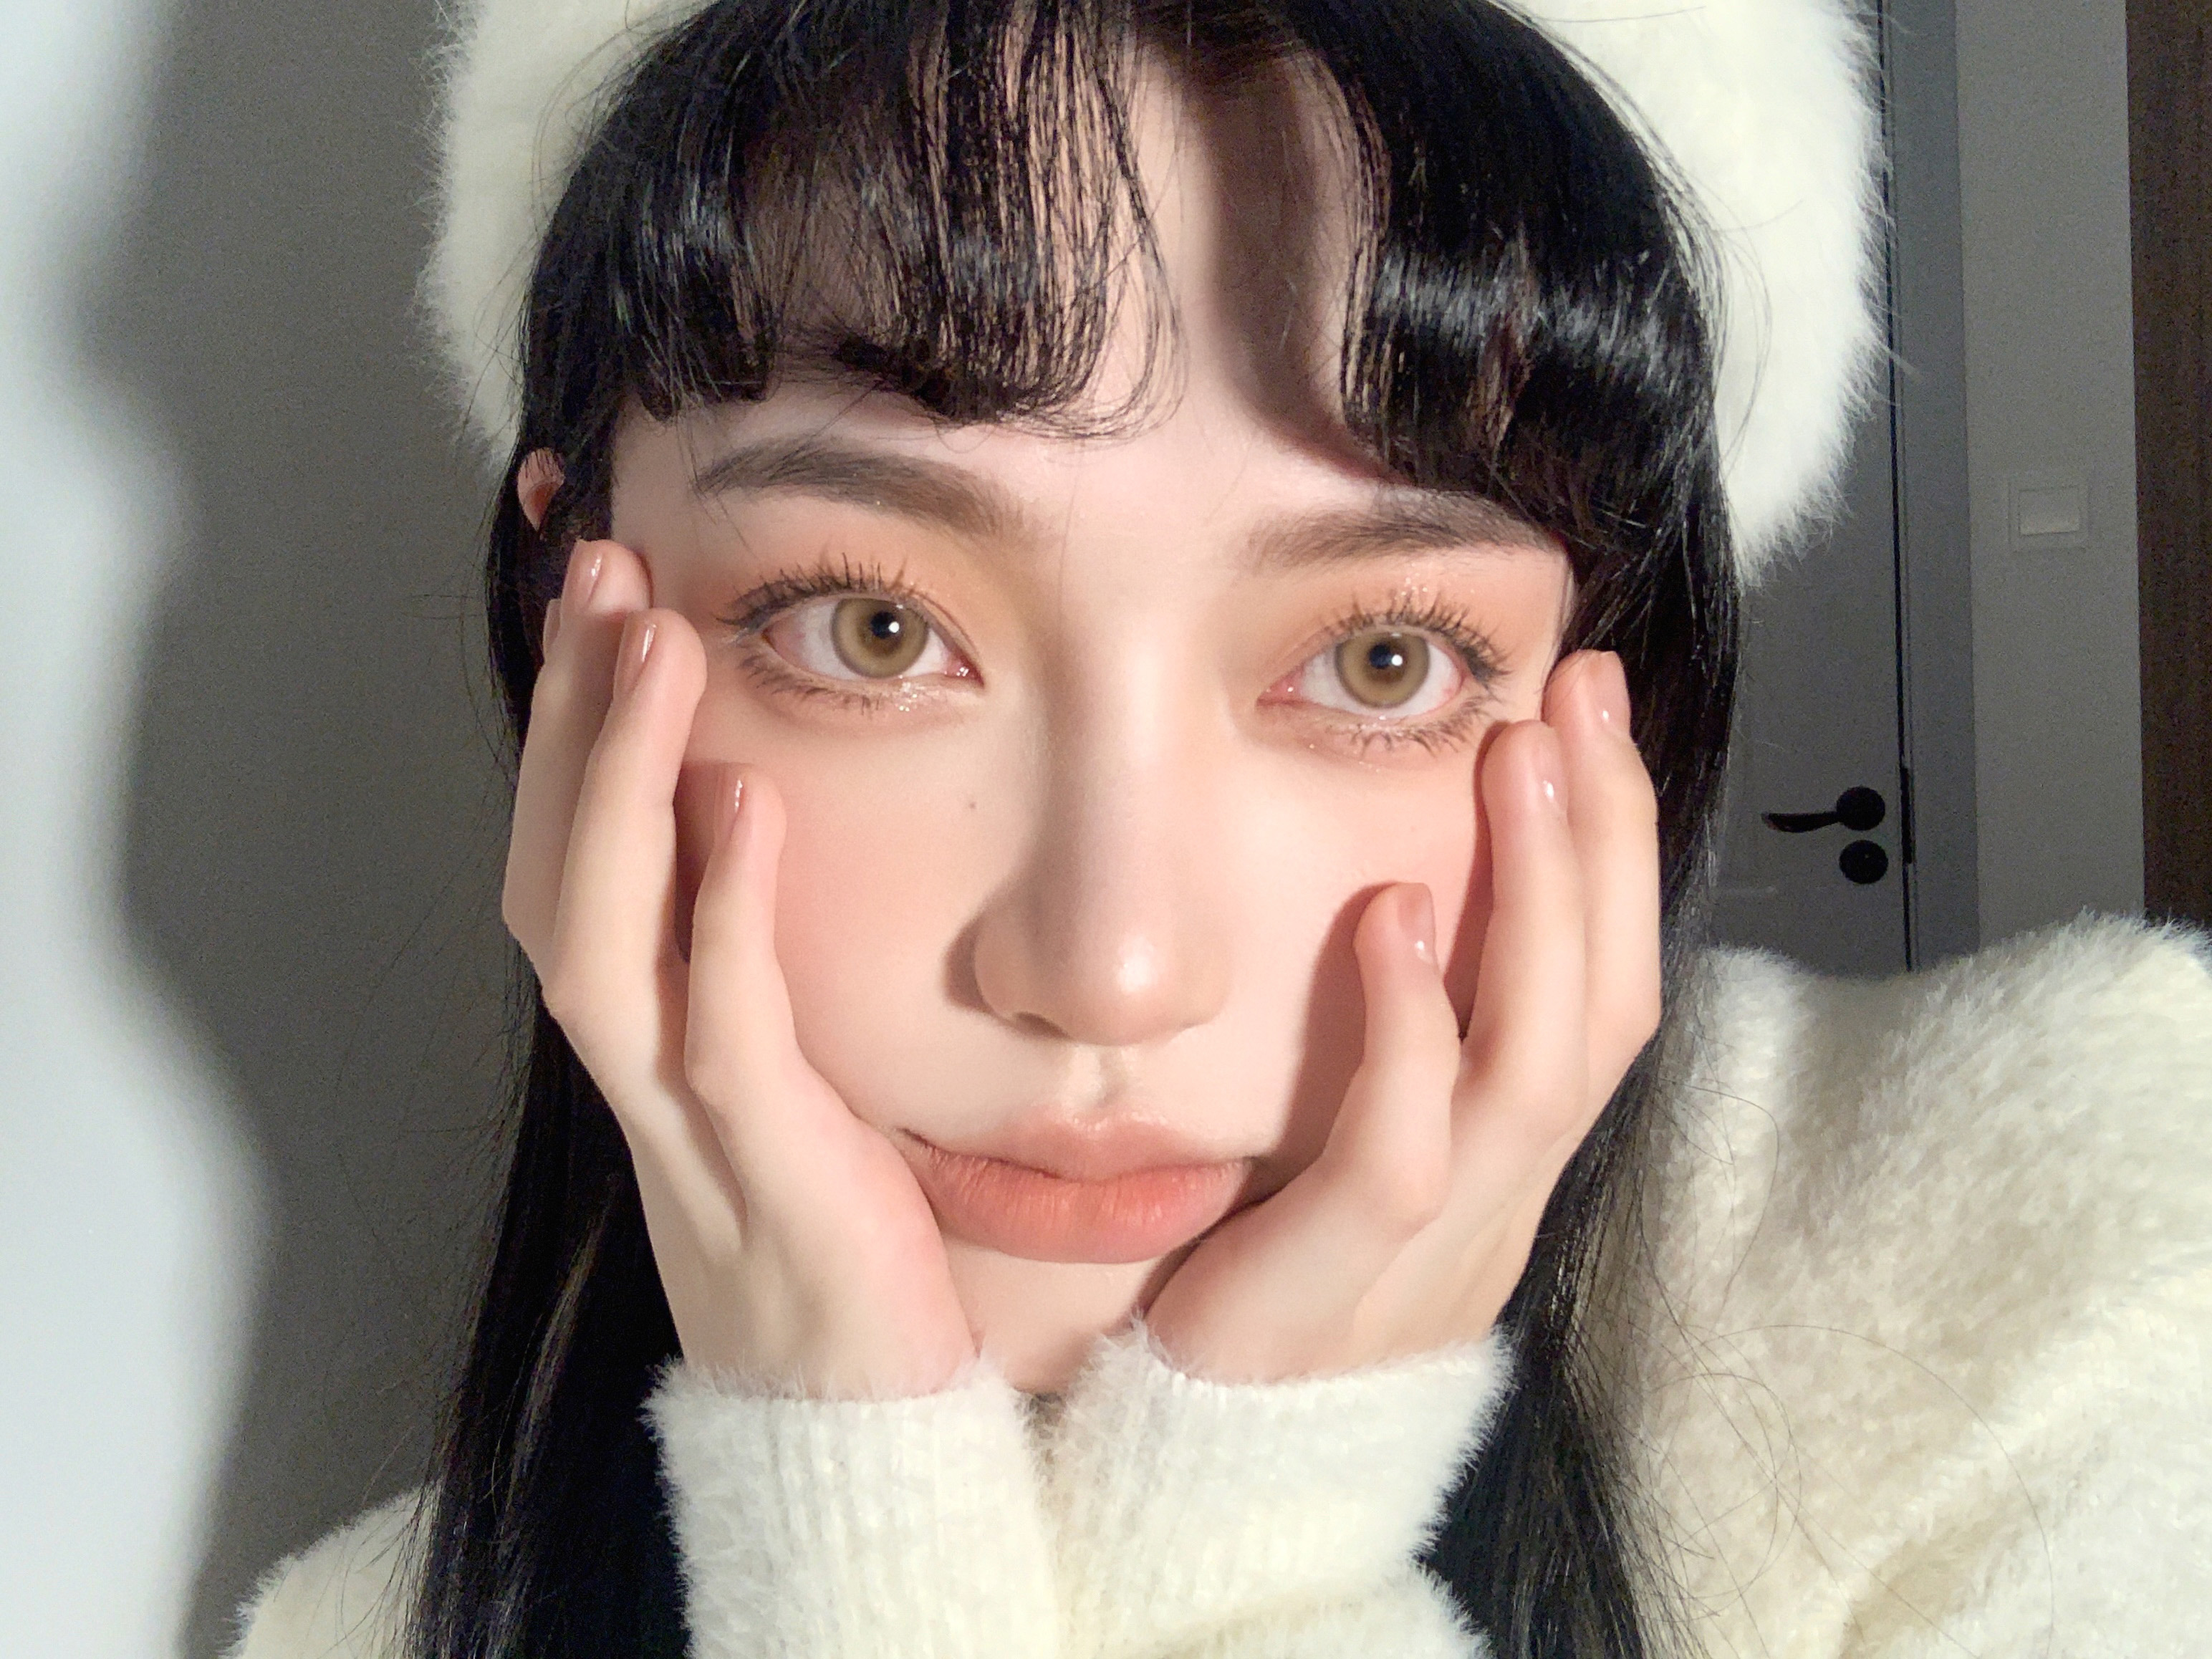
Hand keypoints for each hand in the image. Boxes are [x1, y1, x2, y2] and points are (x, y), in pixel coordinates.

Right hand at [503, 538, 974, 1398]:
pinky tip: (739, 807)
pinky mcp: (767, 1164)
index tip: (593, 585)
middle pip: (557, 870)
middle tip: (597, 569)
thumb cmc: (820, 1214)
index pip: (570, 850)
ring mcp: (686, 1115)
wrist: (843, 1405)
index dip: (566, 720)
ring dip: (615, 786)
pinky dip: (721, 916)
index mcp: (642, 1028)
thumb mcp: (770, 1061)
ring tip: (649, 643)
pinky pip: (723, 1031)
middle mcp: (637, 1061)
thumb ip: (742, 946)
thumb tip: (740, 794)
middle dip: (569, 718)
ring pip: (600, 938)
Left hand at [1143, 649, 1660, 1381]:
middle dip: (1603, 844)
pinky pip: (1402, 1158)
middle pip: (1602, 1013)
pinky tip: (1399, 923)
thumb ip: (1401, 1053)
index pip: (1602, 996)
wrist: (1192, 1482)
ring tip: (1515, 765)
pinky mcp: (1331, 1295)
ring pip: (1536, 1071)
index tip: (1588, 718)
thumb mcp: (1350, 1156)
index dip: (1615, 855)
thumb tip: (1417, 890)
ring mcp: (1430, 1262)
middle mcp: (1498, 1211)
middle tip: (1578, 699)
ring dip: (1539, 902)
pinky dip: (1412, 1035)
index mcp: (1507, 1171)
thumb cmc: (1256, 1288)